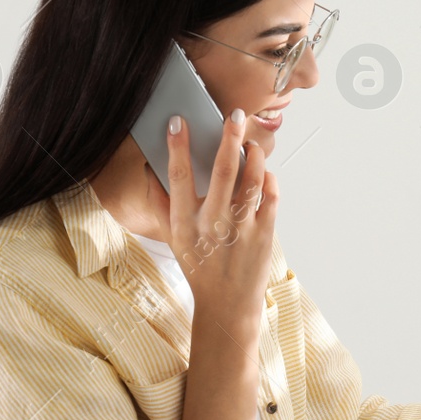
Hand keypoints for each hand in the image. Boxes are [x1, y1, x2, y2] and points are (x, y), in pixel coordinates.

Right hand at [144, 107, 278, 331]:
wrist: (227, 305)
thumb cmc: (199, 268)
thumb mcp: (172, 239)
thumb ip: (160, 205)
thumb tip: (150, 170)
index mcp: (185, 223)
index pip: (178, 176)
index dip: (176, 146)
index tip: (178, 121)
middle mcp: (213, 223)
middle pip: (222, 170)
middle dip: (228, 136)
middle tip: (233, 114)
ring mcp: (242, 228)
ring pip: (253, 178)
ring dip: (254, 155)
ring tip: (250, 144)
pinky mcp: (265, 234)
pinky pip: (270, 195)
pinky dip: (269, 178)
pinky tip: (263, 172)